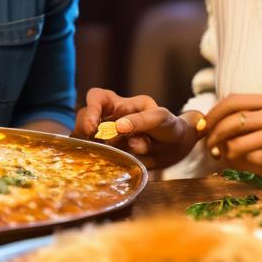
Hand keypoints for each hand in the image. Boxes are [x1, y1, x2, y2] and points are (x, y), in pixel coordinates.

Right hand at [74, 87, 202, 168]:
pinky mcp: (111, 154)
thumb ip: (141, 120)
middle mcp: (110, 119)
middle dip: (86, 129)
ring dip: (96, 146)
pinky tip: (107, 163)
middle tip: (98, 141)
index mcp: (120, 104)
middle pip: (84, 118)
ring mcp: (108, 138)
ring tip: (113, 152)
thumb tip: (118, 128)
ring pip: (88, 138)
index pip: (96, 98)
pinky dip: (98, 159)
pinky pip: (96, 155)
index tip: (93, 127)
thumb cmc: (168, 125)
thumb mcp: (160, 117)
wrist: (176, 148)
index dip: (91, 110)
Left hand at [205, 94, 261, 191]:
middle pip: (233, 120)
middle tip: (208, 146)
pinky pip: (253, 158)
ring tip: (223, 156)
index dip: (213, 113)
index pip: (234, 100)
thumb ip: (246, 123)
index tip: (203, 126)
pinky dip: (243, 163)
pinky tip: (245, 164)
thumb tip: (209, 128)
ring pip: (239, 141)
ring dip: (226, 151)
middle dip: (214, 134)